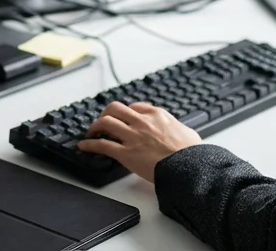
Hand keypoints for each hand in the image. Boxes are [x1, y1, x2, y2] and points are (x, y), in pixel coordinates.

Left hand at [78, 101, 201, 182]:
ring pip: (105, 122)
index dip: (126, 113)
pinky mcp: (126, 154)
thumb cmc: (191, 154)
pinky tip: (83, 146)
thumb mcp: (188, 132)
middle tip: (101, 122)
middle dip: (105, 113)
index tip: (122, 118)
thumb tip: (180, 132)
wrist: (189, 167)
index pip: (135, 106)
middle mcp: (142, 122)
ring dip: (94, 126)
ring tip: (90, 133)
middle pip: (115, 108)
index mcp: (157, 115)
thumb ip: (178, 128)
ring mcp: (133, 137)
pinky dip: (89, 144)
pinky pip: (102, 145)